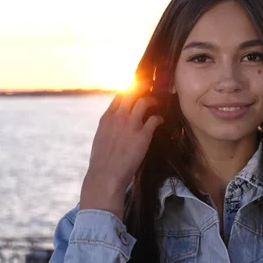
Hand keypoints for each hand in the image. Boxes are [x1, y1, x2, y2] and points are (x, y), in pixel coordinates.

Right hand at [79, 87, 163, 218]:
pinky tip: (161, 120)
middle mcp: (118, 117)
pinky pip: (154, 119)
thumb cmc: (102, 161)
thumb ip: (109, 126)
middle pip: (131, 93)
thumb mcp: (101, 138)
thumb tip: (115, 124)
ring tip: (156, 102)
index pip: (119, 96)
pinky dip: (159, 118)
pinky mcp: (143, 135)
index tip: (136, 89)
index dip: (129, 90)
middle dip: (142, 87)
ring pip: (143, 102)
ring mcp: (131, 125)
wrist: (105, 176)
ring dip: (152, 100)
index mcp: (106, 118)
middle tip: (150, 88)